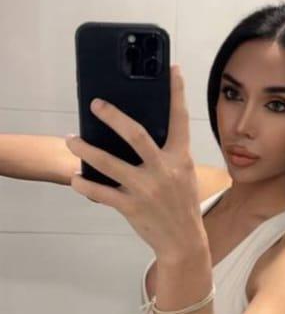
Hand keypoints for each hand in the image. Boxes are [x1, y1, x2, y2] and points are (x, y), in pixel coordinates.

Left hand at [65, 64, 208, 263]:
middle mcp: (163, 170)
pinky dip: (84, 184)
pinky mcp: (131, 207)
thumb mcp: (182, 174)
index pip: (179, 119)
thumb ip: (167, 154)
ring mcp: (146, 189)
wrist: (184, 242)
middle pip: (136, 135)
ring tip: (71, 139)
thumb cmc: (182, 205)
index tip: (173, 70)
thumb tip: (138, 134)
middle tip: (95, 104)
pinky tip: (75, 177)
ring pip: (109, 163)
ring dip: (85, 149)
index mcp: (180, 158)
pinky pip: (101, 192)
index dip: (177, 93)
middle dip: (113, 117)